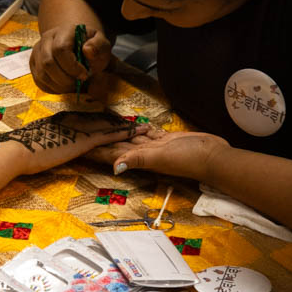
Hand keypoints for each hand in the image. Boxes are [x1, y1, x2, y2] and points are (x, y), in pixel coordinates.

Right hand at [0, 112, 145, 176]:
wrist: (18, 152)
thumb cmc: (21, 152)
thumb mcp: (36, 143)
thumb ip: (47, 142)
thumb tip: (48, 146)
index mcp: (61, 121)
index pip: (86, 120)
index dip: (102, 120)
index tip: (113, 121)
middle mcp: (73, 121)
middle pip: (100, 120)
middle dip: (118, 122)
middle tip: (135, 123)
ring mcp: (79, 130)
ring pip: (108, 125)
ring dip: (125, 127)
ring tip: (142, 127)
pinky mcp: (84, 140)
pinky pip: (108, 135)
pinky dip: (122, 134)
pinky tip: (134, 134)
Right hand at [32, 24, 111, 93]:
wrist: (78, 46)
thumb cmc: (90, 46)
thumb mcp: (101, 44)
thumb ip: (99, 45)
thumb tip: (87, 50)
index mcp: (63, 31)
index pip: (60, 49)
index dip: (72, 66)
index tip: (84, 75)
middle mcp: (46, 39)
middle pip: (48, 62)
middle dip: (65, 79)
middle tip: (78, 83)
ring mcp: (37, 52)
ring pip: (41, 74)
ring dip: (59, 85)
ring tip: (72, 85)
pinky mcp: (34, 64)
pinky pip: (38, 81)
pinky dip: (52, 88)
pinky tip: (64, 86)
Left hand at [87, 129, 230, 181]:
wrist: (213, 157)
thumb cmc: (188, 159)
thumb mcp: (160, 158)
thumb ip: (138, 159)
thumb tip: (115, 168)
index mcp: (140, 158)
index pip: (112, 153)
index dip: (96, 150)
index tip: (79, 147)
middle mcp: (144, 153)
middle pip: (117, 144)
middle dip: (102, 139)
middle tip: (86, 131)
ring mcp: (155, 146)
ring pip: (131, 137)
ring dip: (118, 132)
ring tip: (103, 125)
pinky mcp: (166, 139)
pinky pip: (147, 133)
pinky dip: (138, 128)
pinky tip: (131, 124)